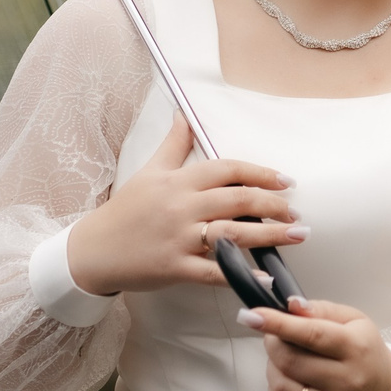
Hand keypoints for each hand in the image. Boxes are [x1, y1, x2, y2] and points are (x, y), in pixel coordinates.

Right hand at [64, 115, 303, 295]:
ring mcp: (179, 238)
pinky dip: (242, 275)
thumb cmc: (125, 209)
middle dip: (274, 205)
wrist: (93, 249)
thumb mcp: (149, 171)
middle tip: (296, 212)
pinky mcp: (175, 267)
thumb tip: (184, 113)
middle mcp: (182, 206)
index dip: (260, 174)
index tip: (285, 181)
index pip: (228, 170)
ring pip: (233, 234)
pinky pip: (214, 272)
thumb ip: (173, 144)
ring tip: (297, 235)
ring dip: (270, 236)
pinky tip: (266, 277)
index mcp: (178, 181)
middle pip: (237, 200)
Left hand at [242, 297, 390, 390]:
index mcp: (354, 348)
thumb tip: (290, 305)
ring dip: (271, 369)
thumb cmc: (365, 352)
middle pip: (291, 361)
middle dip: (272, 344)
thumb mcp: (354, 322)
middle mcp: (347, 380)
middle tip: (273, 337)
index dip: (277, 324)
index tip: (251, 316)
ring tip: (280, 361)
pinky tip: (284, 382)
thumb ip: (321, 310)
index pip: (310, 334)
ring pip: (283, 388)